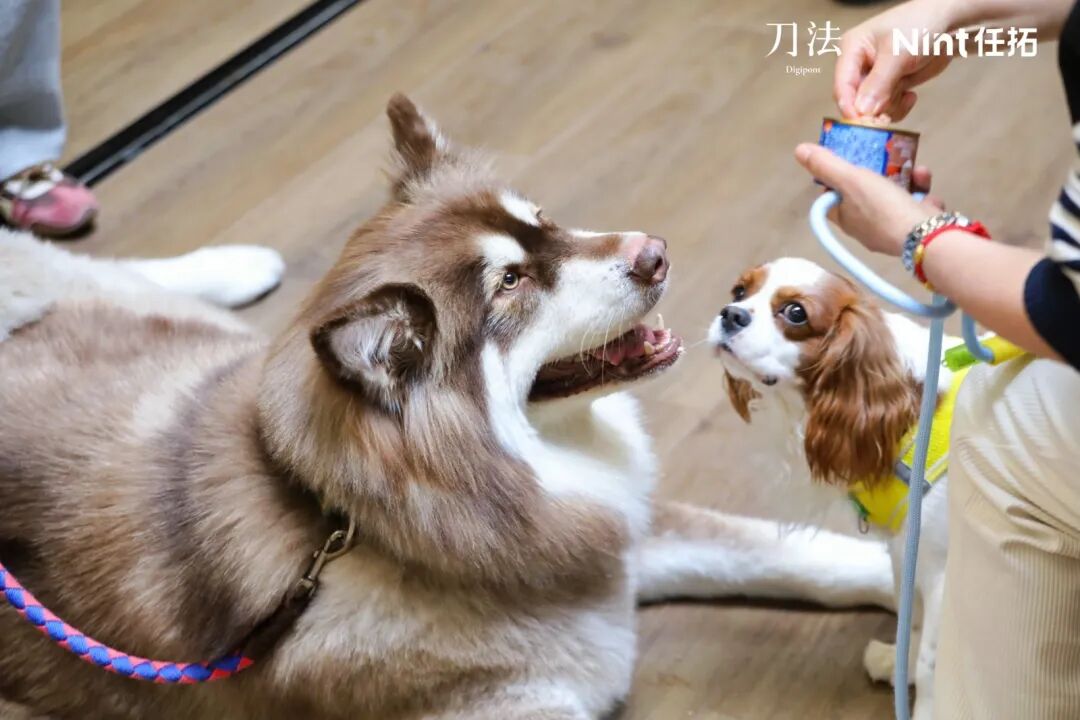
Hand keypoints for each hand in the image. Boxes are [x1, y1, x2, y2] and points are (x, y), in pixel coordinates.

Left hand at [795, 143, 943, 256]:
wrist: (927, 237)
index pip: (832, 197)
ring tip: (916, 170)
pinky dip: (923, 193)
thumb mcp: (850, 180)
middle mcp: (866, 227)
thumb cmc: (882, 208)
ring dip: (907, 178)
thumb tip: (799, 150)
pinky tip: (926, 186)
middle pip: (866, 194)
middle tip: (888, 158)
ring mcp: (892, 229)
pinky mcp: (916, 229)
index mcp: (845, 218)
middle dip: (881, 172)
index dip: (837, 178)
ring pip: (896, 197)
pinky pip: (916, 205)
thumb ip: (826, 165)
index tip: (849, 160)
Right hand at [835, 0, 957, 118]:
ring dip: (889, 107)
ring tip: (906, 95)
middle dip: (871, 109)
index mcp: (852, 50)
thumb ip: (878, 83)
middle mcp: (859, 66)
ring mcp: (874, 78)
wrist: (949, 23)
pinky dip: (898, 108)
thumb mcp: (897, 53)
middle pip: (854, 100)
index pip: (842, 84)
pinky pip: (886, 108)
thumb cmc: (919, 26)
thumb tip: (861, 111)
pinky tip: (911, 96)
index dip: (849, 106)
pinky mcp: (890, 87)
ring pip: (871, 108)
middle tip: (887, 115)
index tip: (861, 122)